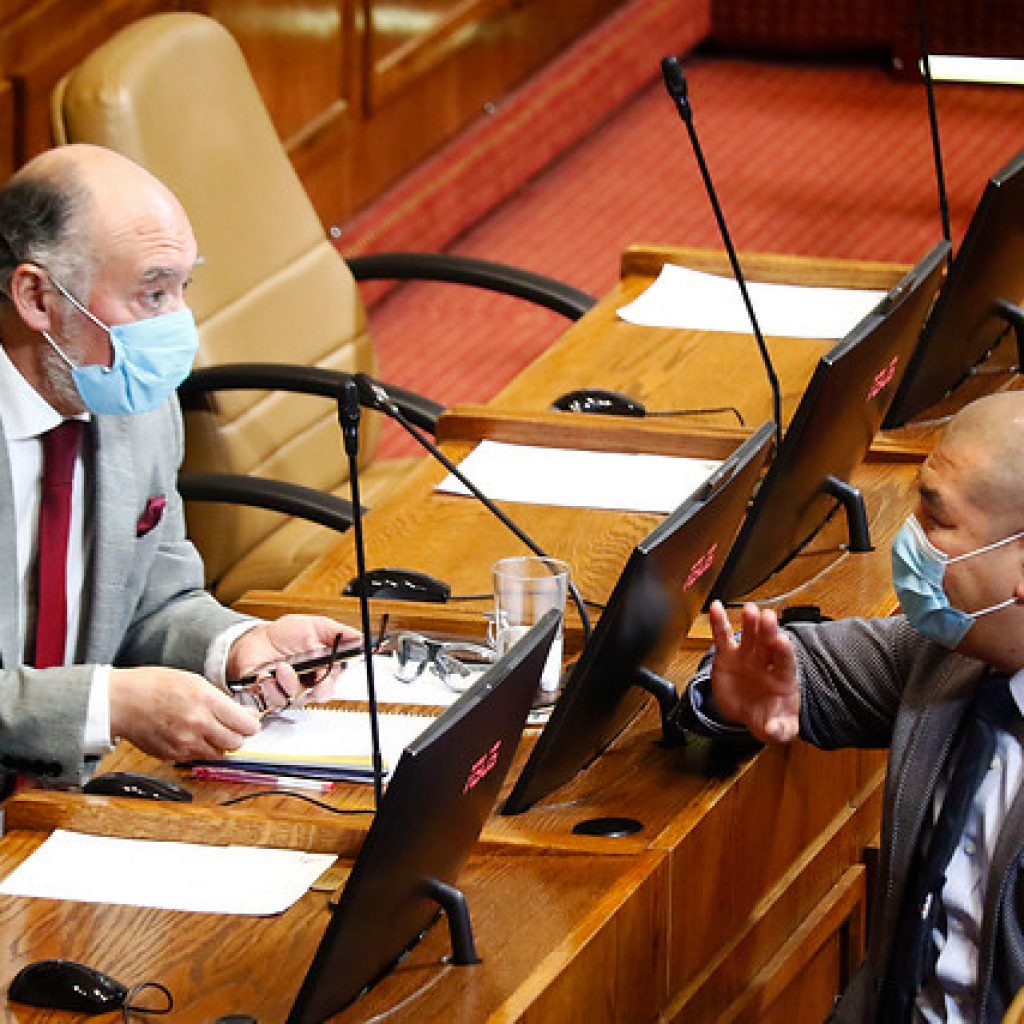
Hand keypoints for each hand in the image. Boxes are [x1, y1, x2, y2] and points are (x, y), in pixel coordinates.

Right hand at [109, 667, 258, 761]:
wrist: (121, 701)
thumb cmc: (154, 686)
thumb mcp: (194, 681)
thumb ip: (219, 700)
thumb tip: (241, 714)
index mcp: (206, 701)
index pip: (245, 725)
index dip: (251, 725)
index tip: (250, 723)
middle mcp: (198, 724)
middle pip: (236, 743)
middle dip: (237, 736)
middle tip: (231, 728)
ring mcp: (185, 742)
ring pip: (218, 754)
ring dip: (219, 745)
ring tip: (208, 731)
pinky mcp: (172, 755)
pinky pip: (197, 758)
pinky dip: (199, 750)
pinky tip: (190, 736)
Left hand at [226, 615, 361, 708]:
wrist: (254, 639)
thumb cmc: (284, 635)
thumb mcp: (314, 626)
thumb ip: (337, 632)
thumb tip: (360, 637)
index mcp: (323, 666)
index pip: (335, 677)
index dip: (334, 675)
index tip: (331, 666)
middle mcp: (309, 682)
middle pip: (321, 694)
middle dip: (319, 686)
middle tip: (314, 675)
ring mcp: (290, 691)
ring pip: (298, 698)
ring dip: (290, 682)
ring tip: (281, 667)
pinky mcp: (271, 697)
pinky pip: (275, 700)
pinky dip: (271, 688)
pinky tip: (267, 677)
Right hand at [707, 600, 799, 743]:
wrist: (747, 712)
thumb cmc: (767, 718)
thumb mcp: (778, 730)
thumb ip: (780, 730)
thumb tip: (775, 730)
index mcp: (783, 677)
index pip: (785, 661)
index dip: (784, 651)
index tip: (782, 641)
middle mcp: (766, 661)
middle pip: (769, 642)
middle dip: (769, 630)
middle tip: (767, 617)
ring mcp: (747, 656)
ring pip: (749, 635)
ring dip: (750, 622)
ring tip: (749, 610)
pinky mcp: (727, 655)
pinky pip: (723, 636)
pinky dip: (718, 621)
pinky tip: (716, 608)